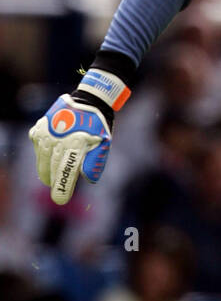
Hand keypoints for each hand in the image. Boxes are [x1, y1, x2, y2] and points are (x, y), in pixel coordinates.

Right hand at [29, 66, 129, 205]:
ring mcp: (46, 133)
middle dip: (55, 182)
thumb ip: (95, 162)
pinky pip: (38, 148)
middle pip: (52, 168)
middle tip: (58, 194)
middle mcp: (58, 139)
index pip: (66, 171)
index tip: (60, 200)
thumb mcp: (103, 143)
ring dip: (47, 170)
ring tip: (51, 179)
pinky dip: (43, 155)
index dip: (62, 187)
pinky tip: (49, 158)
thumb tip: (89, 179)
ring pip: (43, 159)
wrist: (88, 100)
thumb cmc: (97, 125)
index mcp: (76, 143)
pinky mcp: (39, 129)